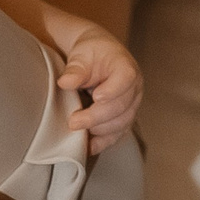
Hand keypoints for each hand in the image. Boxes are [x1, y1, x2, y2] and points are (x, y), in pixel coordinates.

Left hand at [55, 21, 141, 151]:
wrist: (97, 57)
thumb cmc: (91, 53)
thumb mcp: (82, 54)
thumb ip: (75, 68)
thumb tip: (65, 82)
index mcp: (126, 67)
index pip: (125, 79)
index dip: (112, 91)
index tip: (96, 97)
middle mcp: (134, 88)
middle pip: (121, 106)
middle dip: (96, 117)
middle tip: (74, 122)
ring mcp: (131, 106)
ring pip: (121, 124)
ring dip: (99, 130)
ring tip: (77, 129)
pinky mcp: (123, 119)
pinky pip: (117, 135)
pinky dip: (102, 143)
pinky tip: (87, 146)